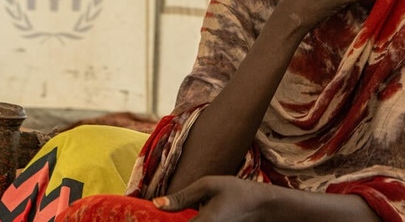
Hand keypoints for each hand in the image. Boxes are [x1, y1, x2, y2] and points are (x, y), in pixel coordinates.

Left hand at [154, 176, 275, 221]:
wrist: (264, 207)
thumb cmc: (237, 192)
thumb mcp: (210, 185)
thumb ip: (182, 196)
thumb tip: (156, 204)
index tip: (140, 218)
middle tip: (151, 216)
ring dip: (176, 221)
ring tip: (166, 216)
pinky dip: (188, 221)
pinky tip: (183, 216)